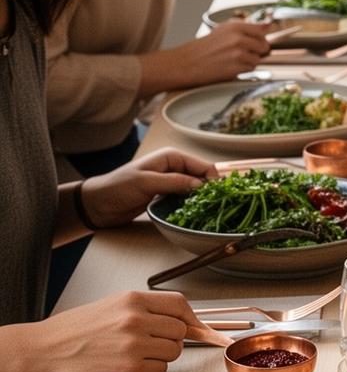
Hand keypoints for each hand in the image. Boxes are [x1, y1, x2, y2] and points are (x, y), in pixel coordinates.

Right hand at [14, 291, 205, 371]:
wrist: (44, 351)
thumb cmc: (75, 329)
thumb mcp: (111, 305)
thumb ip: (145, 309)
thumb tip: (181, 320)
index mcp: (132, 299)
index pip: (180, 305)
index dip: (191, 318)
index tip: (195, 328)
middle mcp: (136, 319)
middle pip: (180, 331)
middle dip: (172, 339)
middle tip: (152, 344)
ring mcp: (134, 345)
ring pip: (174, 352)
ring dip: (162, 356)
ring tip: (137, 354)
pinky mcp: (129, 370)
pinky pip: (160, 370)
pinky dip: (151, 371)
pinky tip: (130, 367)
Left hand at [82, 149, 212, 228]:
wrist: (99, 204)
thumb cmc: (119, 188)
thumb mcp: (147, 182)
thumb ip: (174, 182)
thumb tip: (200, 185)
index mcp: (170, 157)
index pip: (201, 165)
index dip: (214, 178)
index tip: (223, 193)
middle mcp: (173, 167)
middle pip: (201, 177)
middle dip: (209, 190)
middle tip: (219, 205)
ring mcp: (170, 182)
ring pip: (194, 189)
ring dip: (201, 199)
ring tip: (212, 211)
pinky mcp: (166, 196)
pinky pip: (184, 199)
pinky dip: (191, 205)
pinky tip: (197, 214)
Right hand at [161, 20, 274, 87]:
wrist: (186, 63)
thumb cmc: (202, 48)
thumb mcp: (223, 30)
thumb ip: (245, 27)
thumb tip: (267, 26)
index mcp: (235, 26)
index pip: (262, 29)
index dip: (262, 37)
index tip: (259, 40)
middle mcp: (238, 38)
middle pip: (263, 45)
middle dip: (257, 51)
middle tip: (243, 53)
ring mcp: (238, 54)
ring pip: (257, 59)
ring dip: (249, 62)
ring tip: (233, 60)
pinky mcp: (236, 68)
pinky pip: (250, 70)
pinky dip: (243, 70)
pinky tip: (230, 67)